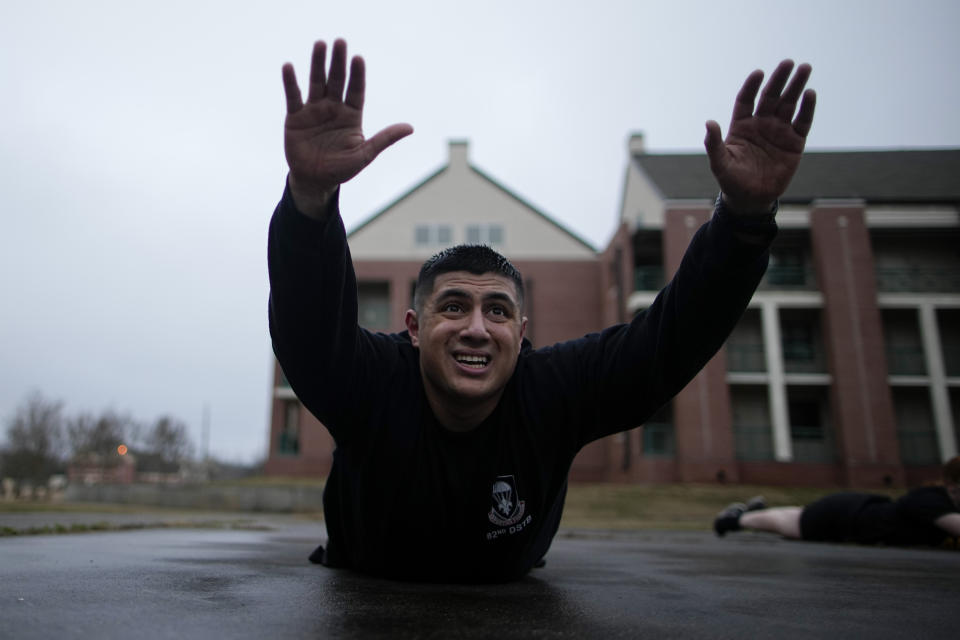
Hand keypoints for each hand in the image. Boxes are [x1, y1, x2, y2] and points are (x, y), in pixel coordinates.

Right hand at [282, 39, 412, 218]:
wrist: (315, 181)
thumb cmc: (341, 169)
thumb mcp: (364, 155)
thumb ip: (384, 139)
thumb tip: (410, 128)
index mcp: (352, 115)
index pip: (356, 91)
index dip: (357, 75)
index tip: (359, 58)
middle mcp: (334, 108)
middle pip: (337, 81)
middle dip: (338, 62)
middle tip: (340, 42)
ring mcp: (314, 110)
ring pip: (316, 82)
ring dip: (317, 63)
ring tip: (320, 44)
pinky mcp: (295, 117)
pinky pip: (293, 96)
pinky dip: (290, 82)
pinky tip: (289, 66)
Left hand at [704, 60, 815, 213]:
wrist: (751, 199)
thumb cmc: (732, 181)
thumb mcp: (720, 163)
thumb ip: (714, 144)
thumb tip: (709, 123)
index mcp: (742, 126)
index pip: (746, 99)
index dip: (752, 86)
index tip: (758, 73)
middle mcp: (761, 124)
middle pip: (771, 97)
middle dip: (779, 80)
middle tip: (789, 62)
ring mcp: (779, 132)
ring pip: (789, 104)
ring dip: (797, 87)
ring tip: (805, 68)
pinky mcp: (794, 142)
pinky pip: (802, 122)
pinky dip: (807, 108)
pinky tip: (810, 94)